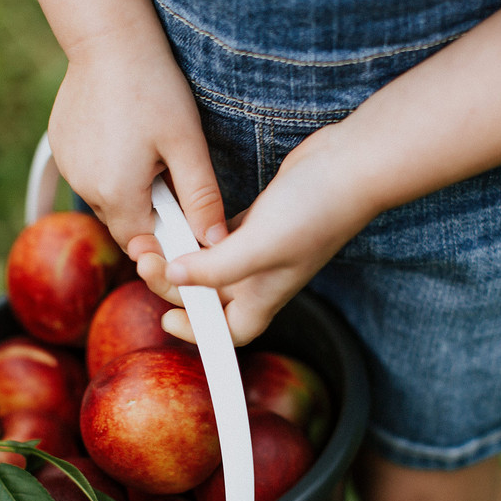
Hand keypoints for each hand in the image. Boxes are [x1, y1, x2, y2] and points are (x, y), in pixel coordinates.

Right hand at [46, 32, 227, 259]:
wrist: (109, 39)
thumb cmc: (154, 88)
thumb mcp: (188, 145)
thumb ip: (202, 199)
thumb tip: (216, 242)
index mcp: (116, 194)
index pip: (142, 245)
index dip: (165, 239)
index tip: (184, 216)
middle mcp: (84, 187)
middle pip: (124, 224)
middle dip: (150, 211)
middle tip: (170, 171)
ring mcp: (68, 167)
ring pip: (107, 199)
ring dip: (129, 189)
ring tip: (148, 148)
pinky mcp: (61, 148)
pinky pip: (90, 174)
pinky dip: (109, 168)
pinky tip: (125, 135)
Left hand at [136, 126, 381, 345]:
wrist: (353, 167)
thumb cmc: (317, 210)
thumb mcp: (261, 244)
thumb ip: (216, 267)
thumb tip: (174, 277)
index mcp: (266, 294)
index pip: (229, 333)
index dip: (198, 333)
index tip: (167, 319)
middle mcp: (262, 277)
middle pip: (210, 297)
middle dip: (176, 284)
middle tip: (148, 259)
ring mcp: (262, 248)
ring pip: (212, 265)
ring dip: (184, 256)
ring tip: (157, 238)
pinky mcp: (262, 220)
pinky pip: (221, 236)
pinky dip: (199, 232)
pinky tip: (183, 218)